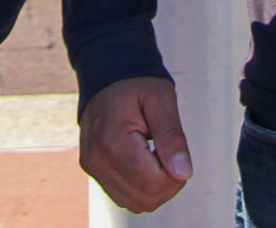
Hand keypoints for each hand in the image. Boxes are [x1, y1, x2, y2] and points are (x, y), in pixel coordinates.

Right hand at [79, 76, 190, 213]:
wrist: (107, 71)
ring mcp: (92, 166)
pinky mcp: (93, 169)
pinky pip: (123, 195)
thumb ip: (172, 136)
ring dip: (154, 188)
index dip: (175, 176)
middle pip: (145, 199)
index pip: (153, 183)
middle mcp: (97, 159)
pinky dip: (140, 187)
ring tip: (156, 155)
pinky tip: (145, 162)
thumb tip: (183, 171)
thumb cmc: (134, 81)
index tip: (176, 152)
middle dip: (167, 183)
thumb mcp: (161, 98)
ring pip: (134, 203)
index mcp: (113, 140)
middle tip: (170, 153)